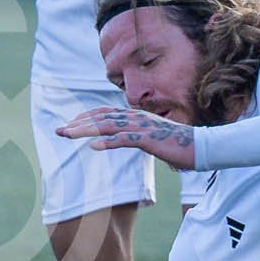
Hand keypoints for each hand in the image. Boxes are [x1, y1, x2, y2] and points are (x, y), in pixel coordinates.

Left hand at [57, 106, 194, 168]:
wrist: (201, 147)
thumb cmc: (177, 145)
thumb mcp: (152, 139)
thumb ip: (137, 135)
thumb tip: (124, 138)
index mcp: (136, 117)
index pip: (104, 113)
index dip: (85, 118)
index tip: (69, 126)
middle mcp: (136, 118)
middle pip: (101, 117)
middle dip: (78, 124)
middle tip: (59, 131)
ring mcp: (142, 127)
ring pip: (107, 126)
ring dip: (85, 130)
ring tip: (67, 135)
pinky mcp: (149, 139)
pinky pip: (125, 139)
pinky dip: (108, 142)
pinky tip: (93, 147)